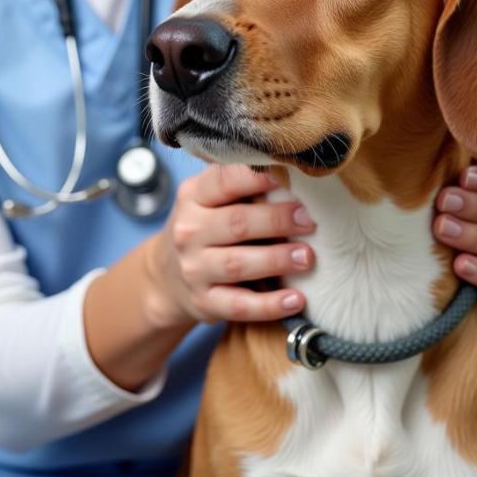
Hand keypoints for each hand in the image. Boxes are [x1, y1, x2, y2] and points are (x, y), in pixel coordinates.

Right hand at [145, 165, 316, 328]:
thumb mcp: (208, 198)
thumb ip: (240, 183)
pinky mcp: (204, 302)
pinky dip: (269, 305)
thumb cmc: (204, 227)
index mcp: (193, 196)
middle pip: (237, 223)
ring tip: (307, 257)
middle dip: (277, 221)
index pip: (224, 180)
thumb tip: (292, 170)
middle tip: (309, 222)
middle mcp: (189, 230)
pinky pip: (239, 305)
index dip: (257, 177)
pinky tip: (295, 300)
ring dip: (276, 260)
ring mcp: (194, 269)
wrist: (166, 277)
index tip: (289, 176)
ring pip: (238, 264)